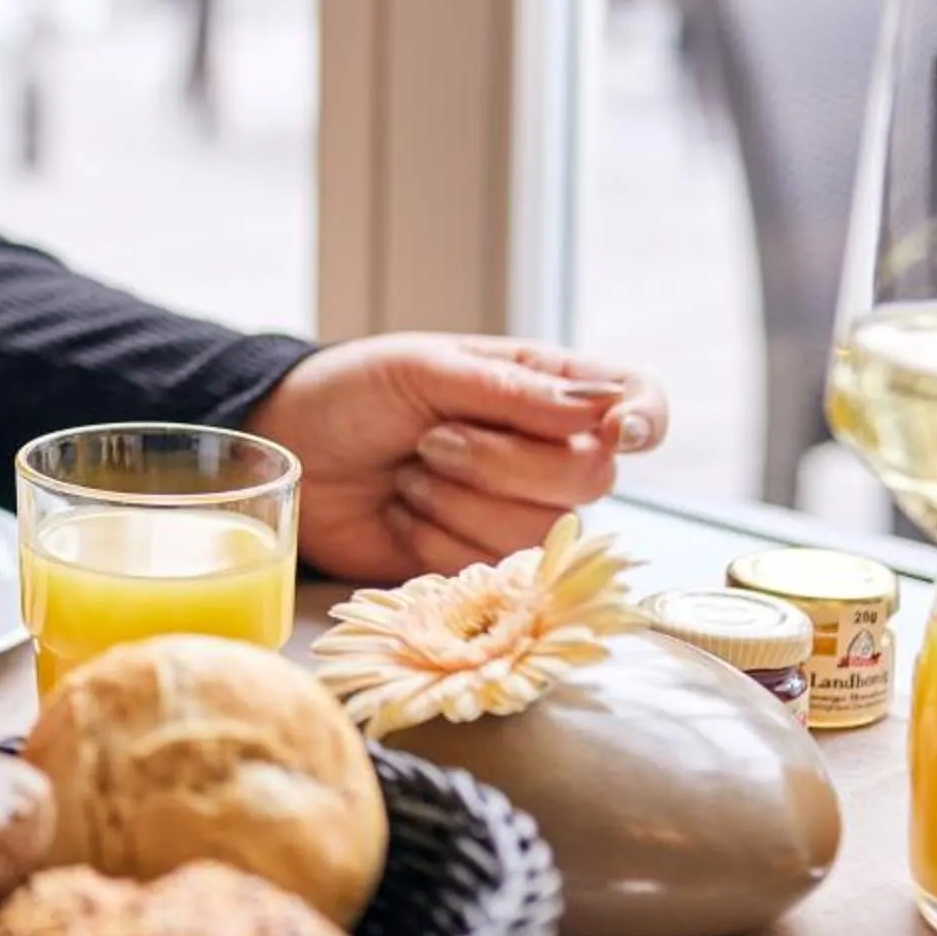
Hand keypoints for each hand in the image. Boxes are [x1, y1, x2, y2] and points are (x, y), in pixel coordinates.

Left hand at [242, 334, 669, 586]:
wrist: (292, 451)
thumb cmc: (354, 394)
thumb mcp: (424, 369)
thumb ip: (511, 390)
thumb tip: (599, 410)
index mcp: (548, 387)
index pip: (636, 400)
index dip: (644, 418)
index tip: (618, 431)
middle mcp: (549, 451)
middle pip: (591, 478)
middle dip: (499, 461)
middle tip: (433, 439)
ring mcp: (518, 510)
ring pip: (539, 529)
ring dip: (457, 501)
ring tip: (410, 474)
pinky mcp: (479, 561)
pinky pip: (489, 566)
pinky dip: (433, 539)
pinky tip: (402, 513)